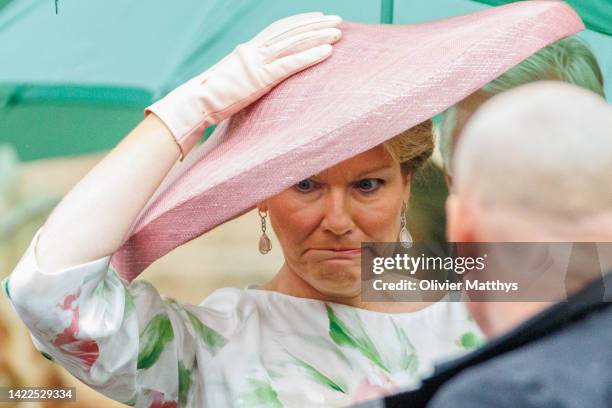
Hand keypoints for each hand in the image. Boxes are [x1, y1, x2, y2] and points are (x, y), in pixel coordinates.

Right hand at [146, 12, 341, 159]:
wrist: (195, 103)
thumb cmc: (209, 98)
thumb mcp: (231, 81)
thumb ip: (247, 75)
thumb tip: (256, 80)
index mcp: (247, 50)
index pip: (278, 29)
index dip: (299, 22)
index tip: (317, 17)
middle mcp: (253, 51)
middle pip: (290, 31)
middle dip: (316, 24)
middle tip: (337, 19)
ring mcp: (257, 63)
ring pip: (294, 43)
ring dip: (319, 36)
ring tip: (339, 32)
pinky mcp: (260, 78)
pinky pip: (290, 64)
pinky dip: (310, 56)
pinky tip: (328, 52)